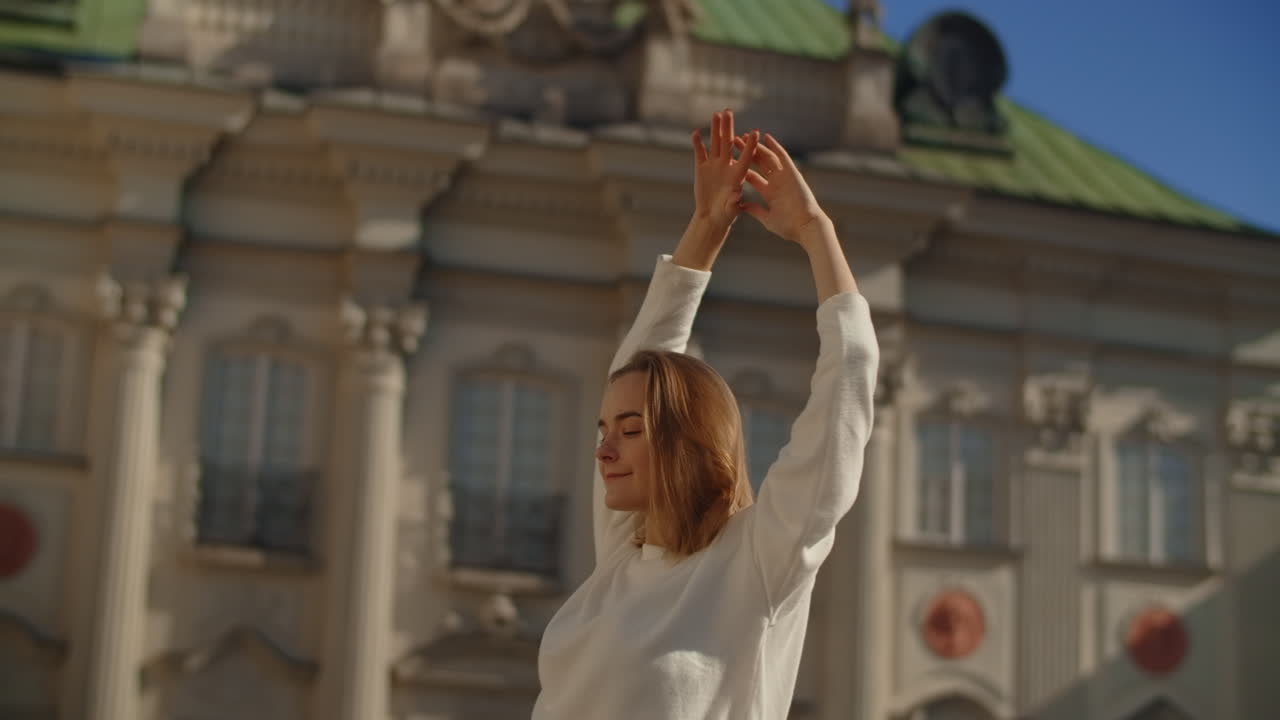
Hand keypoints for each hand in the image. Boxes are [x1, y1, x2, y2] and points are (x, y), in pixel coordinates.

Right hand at [690, 110, 759, 234]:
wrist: (711, 216)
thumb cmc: (725, 215)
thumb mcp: (731, 211)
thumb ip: (734, 203)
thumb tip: (736, 196)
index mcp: (738, 174)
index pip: (746, 156)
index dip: (751, 145)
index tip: (755, 132)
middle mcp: (727, 166)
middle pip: (729, 143)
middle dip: (729, 127)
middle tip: (729, 111)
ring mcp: (714, 165)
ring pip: (715, 144)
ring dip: (715, 129)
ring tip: (715, 114)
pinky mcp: (701, 168)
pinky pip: (700, 153)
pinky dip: (697, 144)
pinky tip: (695, 133)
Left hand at [735, 133, 830, 248]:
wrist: (806, 227)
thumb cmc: (788, 227)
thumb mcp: (767, 218)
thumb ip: (755, 210)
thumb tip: (741, 206)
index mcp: (770, 193)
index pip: (752, 177)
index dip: (742, 168)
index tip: (730, 161)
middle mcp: (776, 182)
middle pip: (759, 164)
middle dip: (747, 153)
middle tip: (735, 141)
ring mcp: (785, 177)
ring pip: (768, 158)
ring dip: (758, 146)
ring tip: (746, 136)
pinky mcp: (793, 173)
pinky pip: (783, 157)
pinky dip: (775, 147)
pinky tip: (766, 137)